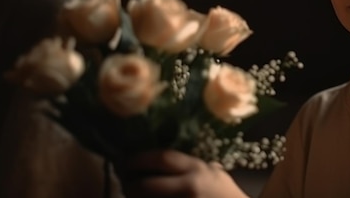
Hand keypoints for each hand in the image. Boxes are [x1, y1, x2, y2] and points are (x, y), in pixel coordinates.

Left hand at [121, 149, 248, 197]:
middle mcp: (188, 187)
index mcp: (196, 170)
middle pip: (145, 185)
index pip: (162, 158)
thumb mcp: (215, 172)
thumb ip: (192, 164)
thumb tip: (162, 156)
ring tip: (129, 189)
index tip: (127, 158)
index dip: (139, 158)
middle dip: (128, 182)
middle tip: (123, 178)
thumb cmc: (226, 194)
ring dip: (132, 196)